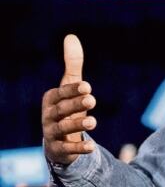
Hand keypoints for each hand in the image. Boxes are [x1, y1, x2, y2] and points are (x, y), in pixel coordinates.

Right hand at [42, 35, 96, 164]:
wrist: (59, 139)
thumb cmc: (67, 107)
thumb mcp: (71, 86)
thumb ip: (73, 64)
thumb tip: (71, 36)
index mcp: (51, 99)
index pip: (60, 93)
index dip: (72, 90)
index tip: (88, 86)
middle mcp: (48, 116)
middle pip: (60, 110)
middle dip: (75, 104)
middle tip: (92, 99)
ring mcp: (52, 134)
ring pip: (62, 129)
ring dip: (77, 124)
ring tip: (94, 121)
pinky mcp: (59, 150)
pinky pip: (67, 149)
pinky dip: (78, 148)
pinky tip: (92, 147)